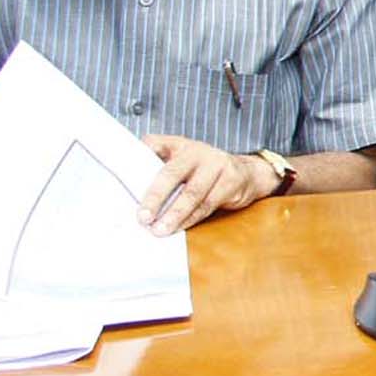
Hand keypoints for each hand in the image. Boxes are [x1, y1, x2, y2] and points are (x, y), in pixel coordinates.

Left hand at [138, 135, 274, 235]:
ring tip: (160, 230)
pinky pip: (208, 205)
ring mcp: (218, 165)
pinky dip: (191, 218)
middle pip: (173, 175)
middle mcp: (200, 152)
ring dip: (175, 215)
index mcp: (182, 145)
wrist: (247, 172)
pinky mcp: (232, 182)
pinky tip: (180, 227)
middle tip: (144, 218)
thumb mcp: (182, 156)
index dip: (143, 168)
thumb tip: (128, 175)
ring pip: (193, 194)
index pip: (157, 150)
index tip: (129, 185)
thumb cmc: (205, 168)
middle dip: (156, 198)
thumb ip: (158, 159)